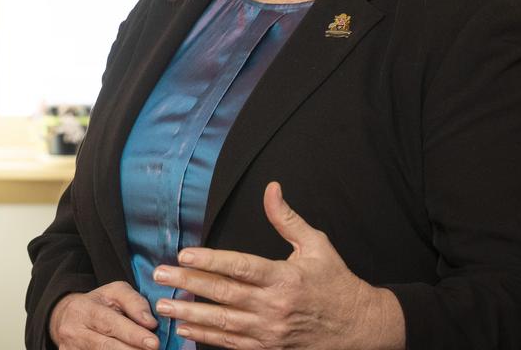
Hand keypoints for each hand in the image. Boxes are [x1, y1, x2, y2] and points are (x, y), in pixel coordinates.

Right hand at [49, 280, 159, 349]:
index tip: (153, 343)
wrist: (67, 317)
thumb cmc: (97, 304)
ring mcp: (72, 349)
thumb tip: (149, 323)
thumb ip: (134, 302)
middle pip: (105, 346)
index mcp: (83, 310)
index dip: (132, 334)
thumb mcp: (114, 292)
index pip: (109, 323)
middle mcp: (74, 332)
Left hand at [152, 182, 404, 348]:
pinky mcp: (270, 349)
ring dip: (190, 314)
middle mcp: (275, 306)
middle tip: (160, 276)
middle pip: (224, 295)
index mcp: (285, 278)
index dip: (211, 261)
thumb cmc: (336, 283)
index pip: (241, 267)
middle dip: (189, 284)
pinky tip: (186, 330)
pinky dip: (208, 339)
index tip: (183, 253)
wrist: (360, 328)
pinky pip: (233, 345)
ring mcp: (271, 332)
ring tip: (163, 305)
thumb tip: (271, 188)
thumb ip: (286, 218)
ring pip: (223, 323)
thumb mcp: (316, 245)